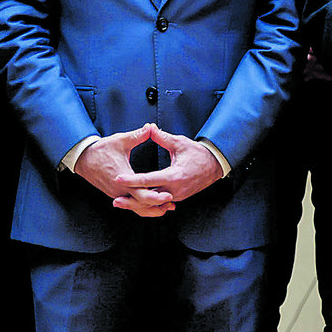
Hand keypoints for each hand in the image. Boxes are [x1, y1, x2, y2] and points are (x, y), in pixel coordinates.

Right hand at [74, 124, 174, 215]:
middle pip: (140, 203)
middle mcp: (119, 189)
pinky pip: (130, 203)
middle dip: (157, 205)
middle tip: (172, 204)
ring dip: (150, 208)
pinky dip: (141, 206)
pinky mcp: (115, 193)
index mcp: (123, 178)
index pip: (141, 193)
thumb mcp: (120, 140)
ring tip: (167, 207)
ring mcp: (116, 193)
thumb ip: (137, 135)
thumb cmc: (102, 149)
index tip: (169, 195)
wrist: (83, 158)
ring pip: (135, 207)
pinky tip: (152, 205)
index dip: (156, 196)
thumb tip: (151, 127)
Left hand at [110, 123, 224, 214]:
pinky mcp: (178, 197)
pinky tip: (137, 203)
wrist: (215, 164)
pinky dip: (149, 203)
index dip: (131, 180)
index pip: (147, 179)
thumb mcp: (180, 143)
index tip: (118, 178)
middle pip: (148, 198)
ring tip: (122, 203)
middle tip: (115, 200)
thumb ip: (162, 138)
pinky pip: (161, 202)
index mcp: (174, 175)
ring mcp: (177, 195)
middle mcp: (175, 189)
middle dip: (131, 200)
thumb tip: (149, 128)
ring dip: (138, 204)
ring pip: (154, 203)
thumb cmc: (198, 154)